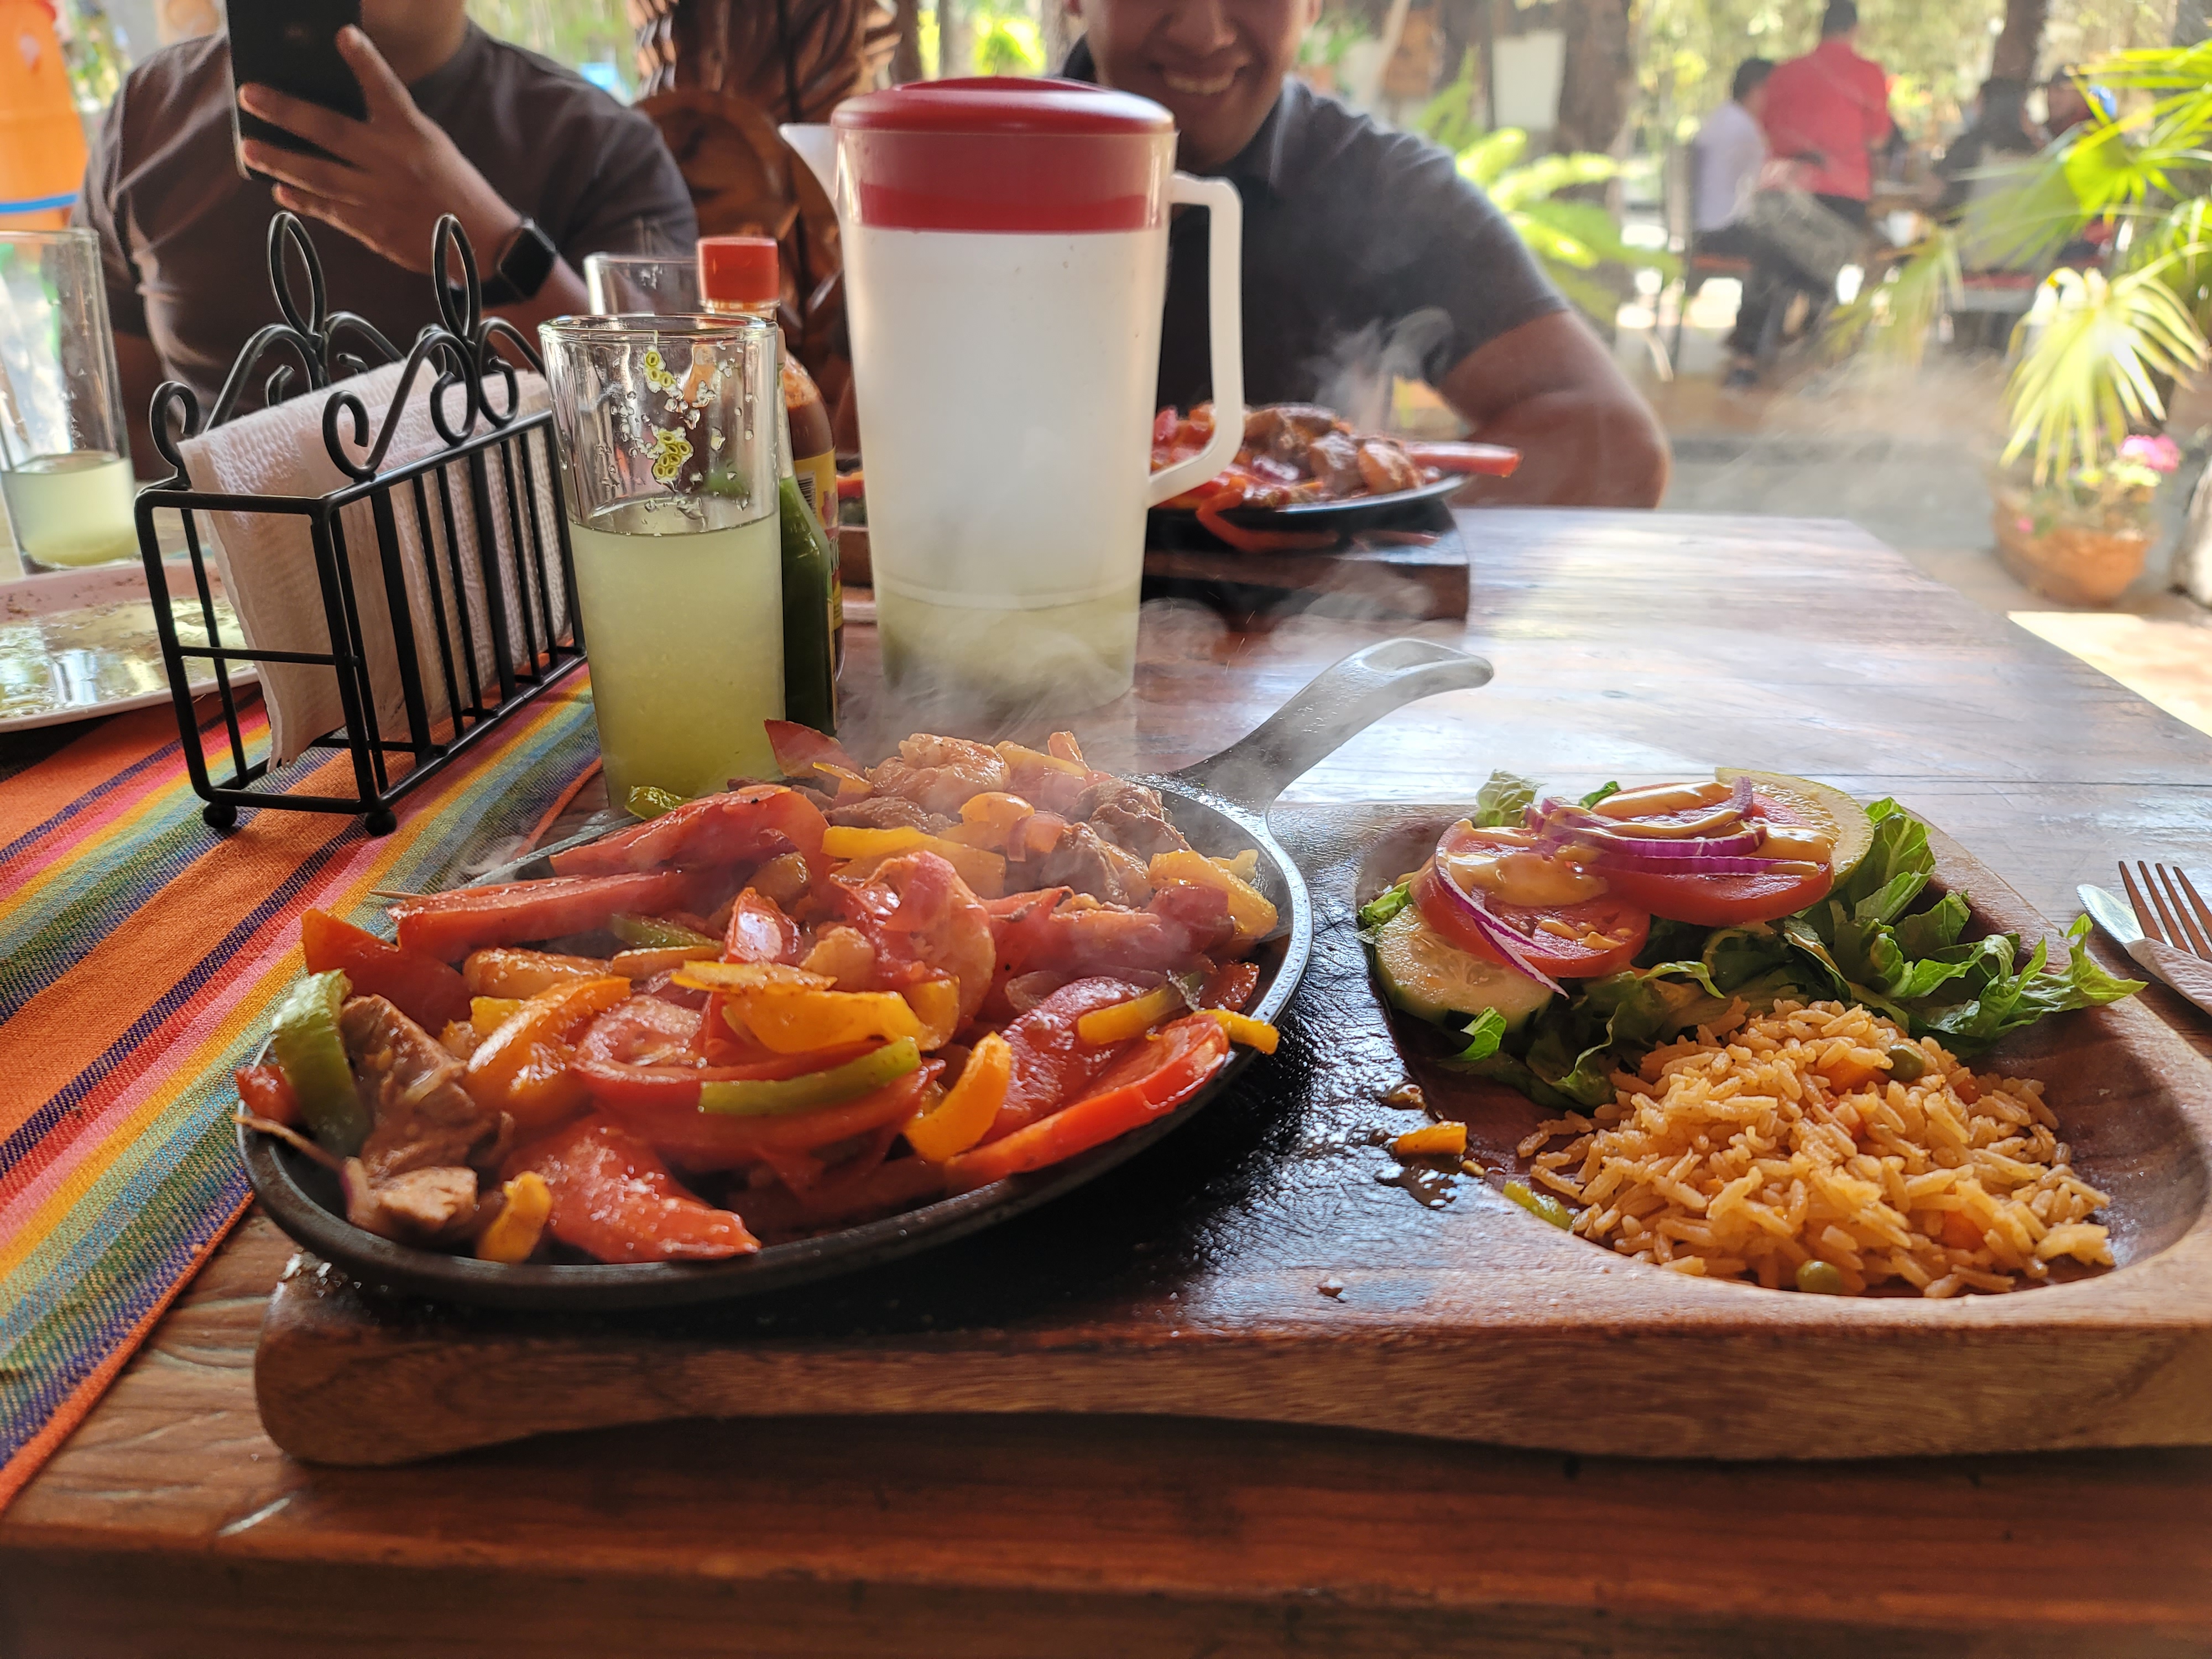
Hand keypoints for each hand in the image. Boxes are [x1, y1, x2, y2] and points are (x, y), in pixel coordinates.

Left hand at [237, 27, 520, 276]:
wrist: (483, 244)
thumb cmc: (455, 188)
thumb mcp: (432, 148)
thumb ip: (392, 130)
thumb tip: (336, 119)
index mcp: (414, 136)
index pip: (387, 90)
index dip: (365, 61)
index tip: (343, 34)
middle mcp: (395, 163)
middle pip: (332, 131)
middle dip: (287, 111)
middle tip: (250, 95)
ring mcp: (383, 198)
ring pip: (321, 176)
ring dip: (281, 161)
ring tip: (249, 149)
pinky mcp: (377, 230)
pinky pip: (332, 212)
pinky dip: (304, 201)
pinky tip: (281, 190)